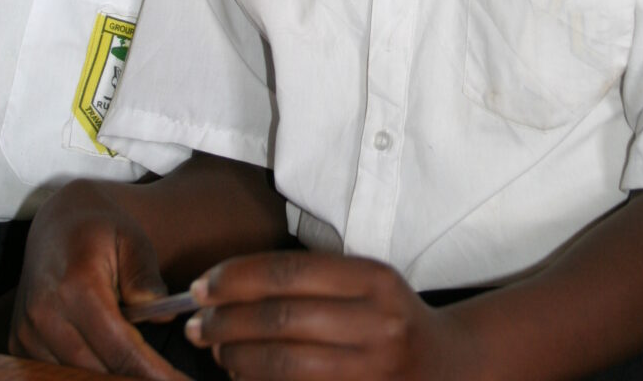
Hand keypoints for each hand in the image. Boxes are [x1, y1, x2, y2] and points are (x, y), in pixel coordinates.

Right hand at [10, 181, 182, 379]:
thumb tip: (164, 317)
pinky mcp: (20, 342)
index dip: (152, 373)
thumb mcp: (133, 239)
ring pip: (75, 376)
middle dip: (134, 379)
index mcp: (78, 286)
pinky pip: (54, 372)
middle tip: (166, 380)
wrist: (58, 222)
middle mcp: (46, 313)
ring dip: (109, 376)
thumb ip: (145, 277)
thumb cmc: (101, 230)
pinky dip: (84, 373)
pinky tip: (110, 366)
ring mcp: (28, 331)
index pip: (120, 348)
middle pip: (97, 371)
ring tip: (142, 369)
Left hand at [184, 251, 485, 380]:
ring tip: (213, 348)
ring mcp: (370, 371)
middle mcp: (376, 325)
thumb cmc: (391, 316)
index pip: (289, 273)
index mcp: (374, 280)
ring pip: (283, 366)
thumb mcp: (368, 280)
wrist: (447, 368)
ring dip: (235, 357)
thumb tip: (233, 283)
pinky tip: (241, 374)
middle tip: (195, 322)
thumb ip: (314, 277)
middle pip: (281, 321)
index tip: (202, 285)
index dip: (236, 279)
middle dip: (226, 321)